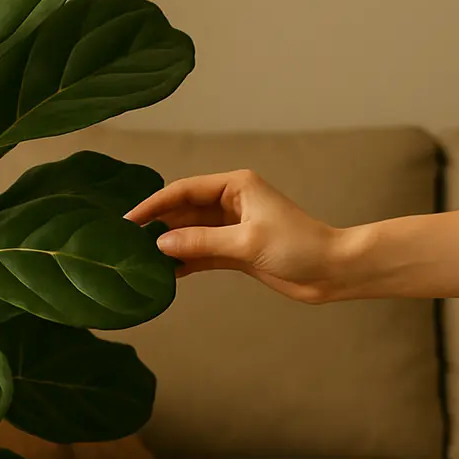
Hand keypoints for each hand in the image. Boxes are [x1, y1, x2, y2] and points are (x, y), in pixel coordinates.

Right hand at [126, 169, 351, 303]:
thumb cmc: (299, 246)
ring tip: (139, 259)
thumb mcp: (247, 242)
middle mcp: (231, 202)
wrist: (332, 271)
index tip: (129, 219)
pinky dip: (184, 261)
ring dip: (169, 245)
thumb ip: (202, 242)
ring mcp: (232, 228)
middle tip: (126, 242)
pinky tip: (165, 272)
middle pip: (184, 211)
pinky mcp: (236, 251)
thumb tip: (161, 243)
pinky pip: (201, 252)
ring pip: (190, 233)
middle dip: (158, 225)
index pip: (184, 191)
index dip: (155, 204)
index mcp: (235, 186)